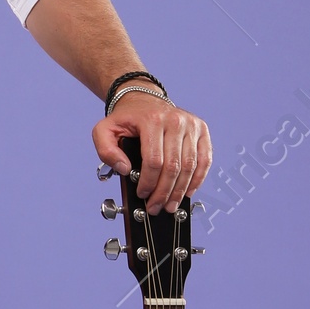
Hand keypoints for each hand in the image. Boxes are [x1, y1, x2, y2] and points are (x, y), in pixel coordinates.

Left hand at [93, 92, 210, 213]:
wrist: (144, 101)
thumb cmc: (126, 120)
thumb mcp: (104, 130)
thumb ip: (106, 151)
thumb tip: (125, 169)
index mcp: (152, 119)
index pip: (153, 160)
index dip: (149, 182)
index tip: (142, 194)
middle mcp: (175, 120)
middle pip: (173, 166)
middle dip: (164, 192)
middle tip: (156, 207)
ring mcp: (191, 124)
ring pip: (190, 166)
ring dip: (180, 191)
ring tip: (170, 205)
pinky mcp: (202, 130)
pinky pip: (204, 159)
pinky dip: (198, 179)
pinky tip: (188, 191)